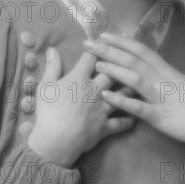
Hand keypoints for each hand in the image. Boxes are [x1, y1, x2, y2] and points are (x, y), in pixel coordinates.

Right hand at [27, 47, 134, 167]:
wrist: (55, 141)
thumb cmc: (48, 112)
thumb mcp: (45, 86)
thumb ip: (52, 66)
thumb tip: (53, 48)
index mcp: (80, 79)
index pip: (90, 58)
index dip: (97, 48)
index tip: (102, 41)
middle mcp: (95, 90)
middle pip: (112, 72)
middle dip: (119, 63)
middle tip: (126, 56)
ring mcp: (103, 108)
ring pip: (122, 94)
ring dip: (130, 87)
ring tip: (138, 81)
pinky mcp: (106, 127)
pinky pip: (121, 123)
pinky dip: (129, 119)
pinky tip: (136, 115)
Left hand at [83, 33, 184, 156]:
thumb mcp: (178, 83)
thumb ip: (160, 75)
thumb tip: (144, 67)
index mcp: (165, 69)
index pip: (140, 49)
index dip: (121, 41)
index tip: (103, 34)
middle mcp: (162, 78)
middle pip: (132, 59)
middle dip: (109, 50)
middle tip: (88, 43)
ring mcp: (161, 96)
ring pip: (135, 78)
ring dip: (114, 70)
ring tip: (94, 64)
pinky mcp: (161, 116)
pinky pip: (139, 107)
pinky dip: (122, 101)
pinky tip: (107, 97)